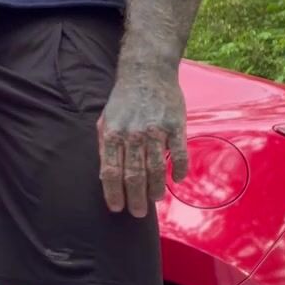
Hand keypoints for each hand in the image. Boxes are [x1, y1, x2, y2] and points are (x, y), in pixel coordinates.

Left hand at [97, 74, 189, 216]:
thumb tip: (105, 175)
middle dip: (135, 199)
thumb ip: (104, 146)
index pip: (110, 172)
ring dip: (155, 188)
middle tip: (138, 212)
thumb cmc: (124, 99)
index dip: (113, 193)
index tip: (117, 208)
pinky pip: (179, 154)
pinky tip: (177, 179)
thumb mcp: (106, 119)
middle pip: (133, 175)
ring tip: (155, 199)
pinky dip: (179, 169)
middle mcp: (133, 134)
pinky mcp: (176, 125)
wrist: (147, 71)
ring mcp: (156, 130)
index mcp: (113, 134)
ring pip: (156, 169)